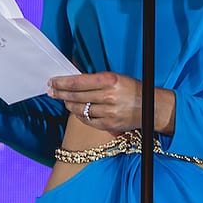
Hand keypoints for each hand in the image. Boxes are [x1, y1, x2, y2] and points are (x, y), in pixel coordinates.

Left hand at [46, 72, 175, 134]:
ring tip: (64, 100)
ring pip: (79, 109)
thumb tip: (72, 79)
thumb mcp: (115, 77)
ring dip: (69, 104)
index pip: (77, 82)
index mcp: (109, 80)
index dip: (61, 82)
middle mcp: (108, 96)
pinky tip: (76, 110)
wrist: (151, 107)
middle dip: (60, 93)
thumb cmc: (131, 89)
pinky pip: (87, 120)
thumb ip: (94, 79)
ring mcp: (108, 113)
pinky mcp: (109, 125)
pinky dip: (79, 115)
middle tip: (51, 91)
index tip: (52, 81)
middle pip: (75, 96)